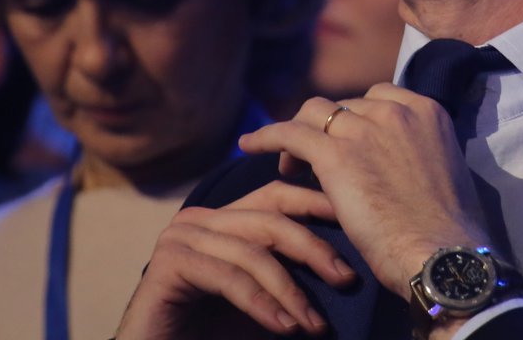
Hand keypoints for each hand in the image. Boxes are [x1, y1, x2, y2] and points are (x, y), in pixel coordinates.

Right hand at [115, 181, 356, 338]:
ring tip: (316, 325)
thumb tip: (346, 270)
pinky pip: (229, 278)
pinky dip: (262, 304)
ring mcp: (181, 237)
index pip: (276, 196)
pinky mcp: (169, 264)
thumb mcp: (263, 302)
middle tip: (347, 279)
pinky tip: (285, 328)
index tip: (354, 221)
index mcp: (223, 219)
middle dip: (313, 248)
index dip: (315, 204)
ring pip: (253, 251)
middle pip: (270, 219)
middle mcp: (200, 219)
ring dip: (291, 290)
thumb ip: (291, 279)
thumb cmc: (212, 335)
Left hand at [239, 83, 491, 298]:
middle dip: (331, 130)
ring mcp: (364, 127)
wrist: (441, 253)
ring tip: (291, 165)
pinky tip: (249, 145)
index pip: (378, 98)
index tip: (349, 142)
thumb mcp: (442, 169)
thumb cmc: (448, 230)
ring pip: (315, 112)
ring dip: (302, 134)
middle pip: (345, 106)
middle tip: (319, 163)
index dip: (358, 119)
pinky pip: (289, 132)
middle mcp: (395, 110)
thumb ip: (416, 151)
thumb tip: (394, 162)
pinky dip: (266, 137)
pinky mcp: (335, 153)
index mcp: (426, 111)